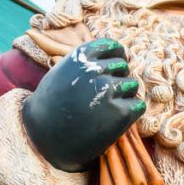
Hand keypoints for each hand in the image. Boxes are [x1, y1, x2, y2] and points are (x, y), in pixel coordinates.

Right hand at [22, 38, 143, 171]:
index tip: (114, 69)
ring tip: (104, 109)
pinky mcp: (120, 113)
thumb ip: (88, 60)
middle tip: (102, 97)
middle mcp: (95, 70)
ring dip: (124, 96)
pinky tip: (113, 120)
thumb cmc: (53, 104)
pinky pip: (138, 105)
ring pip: (132, 85)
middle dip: (118, 79)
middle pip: (124, 67)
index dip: (117, 57)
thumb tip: (121, 53)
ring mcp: (108, 90)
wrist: (45, 137)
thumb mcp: (64, 71)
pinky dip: (130, 112)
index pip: (114, 47)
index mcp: (81, 56)